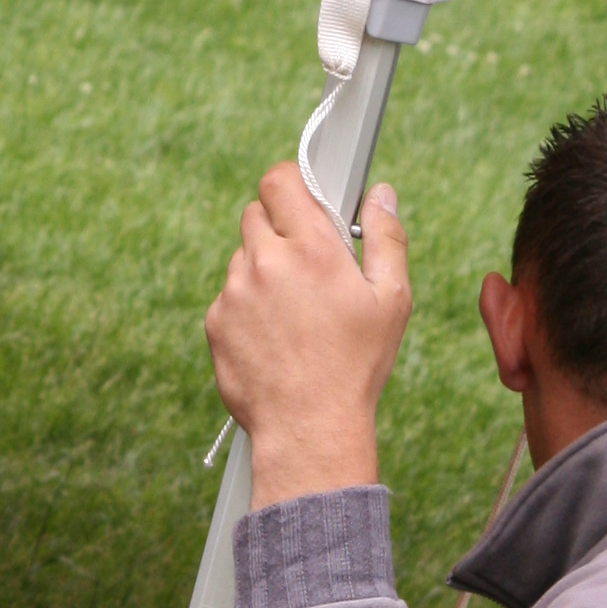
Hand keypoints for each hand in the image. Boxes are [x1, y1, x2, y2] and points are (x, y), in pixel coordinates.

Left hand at [206, 164, 411, 508]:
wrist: (308, 426)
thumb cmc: (355, 365)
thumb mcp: (391, 300)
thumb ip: (386, 237)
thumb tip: (380, 194)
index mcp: (311, 248)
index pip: (279, 180)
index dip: (290, 184)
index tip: (302, 199)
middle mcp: (265, 262)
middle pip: (257, 214)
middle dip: (280, 229)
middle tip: (308, 264)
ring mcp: (234, 292)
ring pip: (242, 258)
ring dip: (263, 270)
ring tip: (294, 312)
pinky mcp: (215, 321)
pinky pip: (229, 296)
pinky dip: (247, 306)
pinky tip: (275, 337)